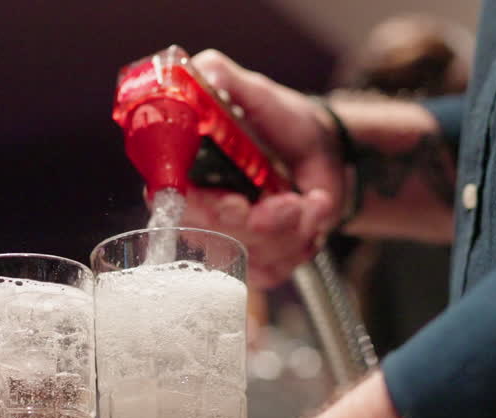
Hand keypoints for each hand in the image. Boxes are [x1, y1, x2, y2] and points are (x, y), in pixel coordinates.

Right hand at [183, 50, 345, 287]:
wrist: (322, 147)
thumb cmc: (281, 120)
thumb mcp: (254, 92)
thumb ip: (223, 76)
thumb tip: (204, 71)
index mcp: (188, 174)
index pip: (174, 202)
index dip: (201, 209)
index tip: (236, 203)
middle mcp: (203, 213)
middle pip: (216, 237)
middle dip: (258, 223)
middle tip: (290, 202)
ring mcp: (232, 241)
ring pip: (251, 256)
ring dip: (290, 230)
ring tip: (311, 200)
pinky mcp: (260, 261)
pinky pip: (275, 269)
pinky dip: (304, 241)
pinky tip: (315, 211)